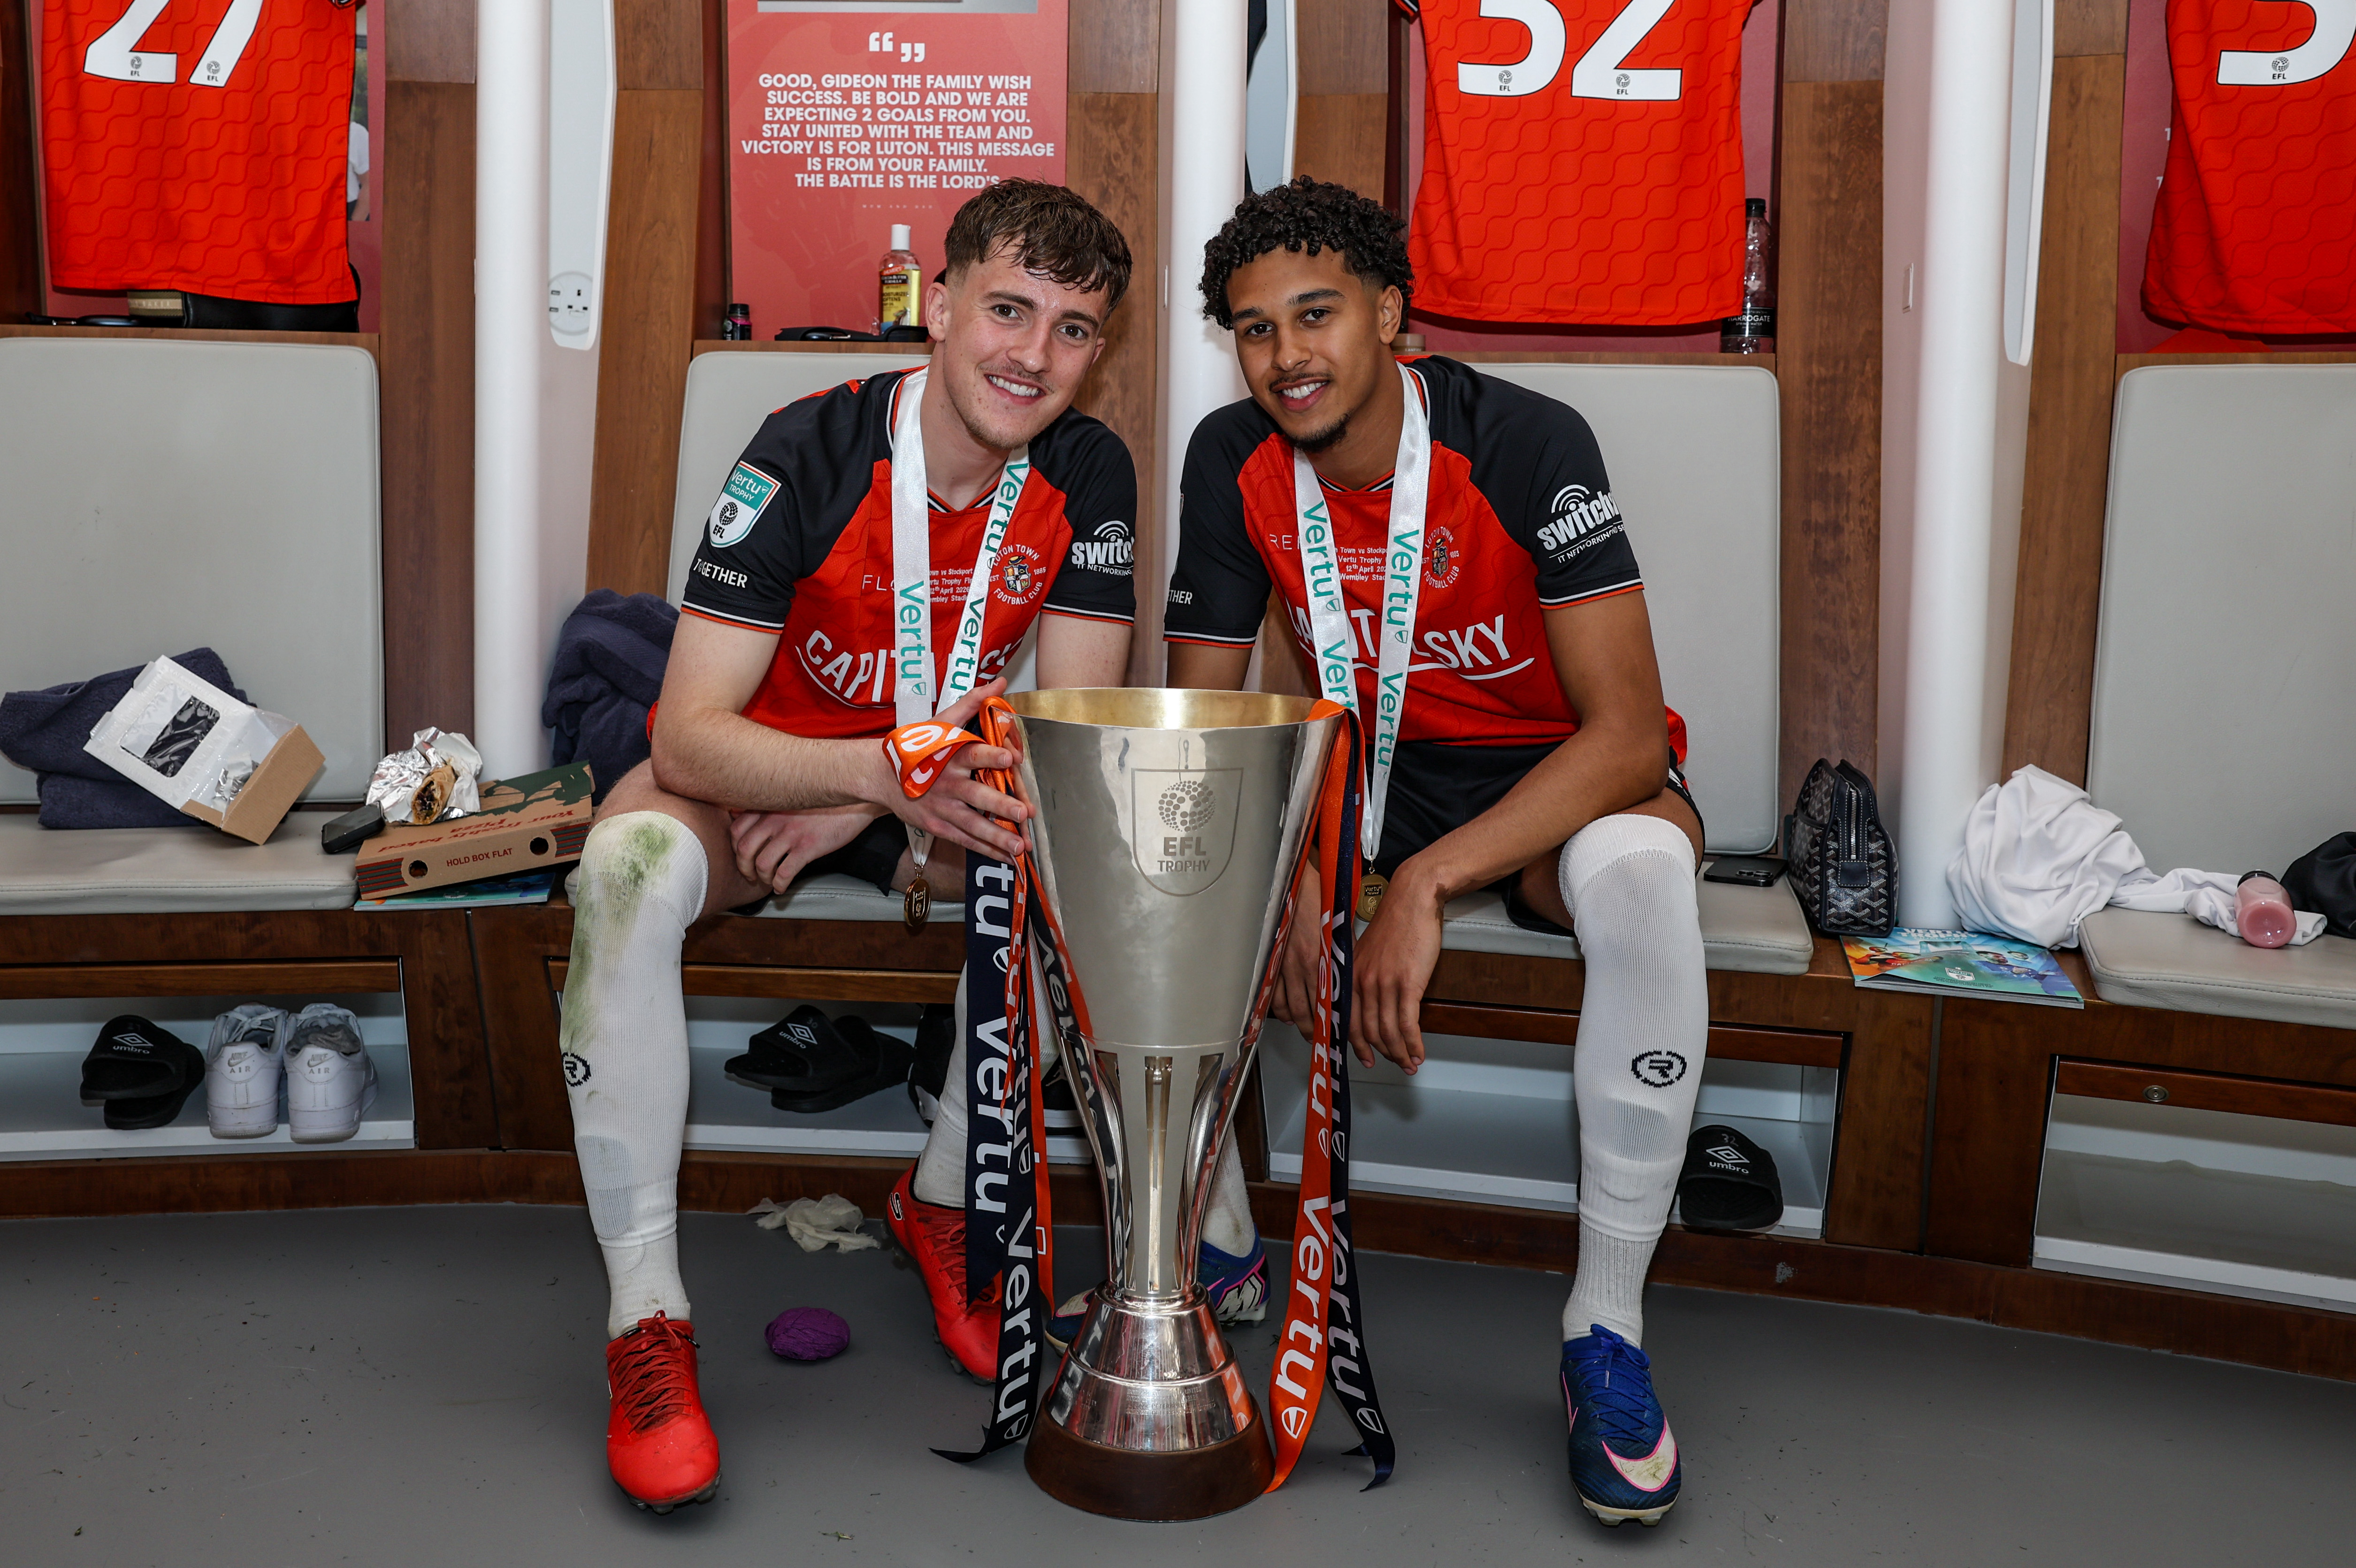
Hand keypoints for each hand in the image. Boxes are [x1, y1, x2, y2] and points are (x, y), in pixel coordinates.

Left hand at [730, 804, 878, 893]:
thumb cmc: (824, 799)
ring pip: (762, 863)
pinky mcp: (808, 847)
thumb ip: (768, 805)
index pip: (736, 830)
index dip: (735, 848)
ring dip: (762, 878)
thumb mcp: (791, 796)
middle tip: (751, 875)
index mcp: (769, 805)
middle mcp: (775, 818)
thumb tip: (741, 814)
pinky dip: (779, 884)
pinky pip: (785, 872)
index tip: (743, 856)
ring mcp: (791, 833)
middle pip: (744, 849)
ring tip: (768, 882)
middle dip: (744, 867)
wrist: (855, 799)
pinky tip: (782, 887)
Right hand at [875, 680, 1027, 860]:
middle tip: (1023, 812)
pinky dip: (987, 849)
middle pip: (976, 795)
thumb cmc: (916, 746)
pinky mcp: (938, 826)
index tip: (1009, 758)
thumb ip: (972, 703)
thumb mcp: (940, 721)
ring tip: (1021, 845)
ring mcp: (942, 808)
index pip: (972, 754)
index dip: (991, 756)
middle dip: (1000, 804)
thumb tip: (998, 682)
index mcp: (950, 756)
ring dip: (998, 835)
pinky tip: (1008, 856)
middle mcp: (948, 784)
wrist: (879, 775)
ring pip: (973, 824)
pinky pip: (966, 840)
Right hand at [1269, 858, 1323, 1032]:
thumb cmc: (1319, 902)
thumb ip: (1340, 957)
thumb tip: (1344, 974)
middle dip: (1312, 1031)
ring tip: (1301, 1029)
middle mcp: (1302, 968)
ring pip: (1287, 1007)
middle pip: (1306, 1012)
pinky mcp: (1271, 961)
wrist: (1295, 885)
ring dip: (1295, 1022)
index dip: (1332, 1022)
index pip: (1328, 1003)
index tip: (1338, 1033)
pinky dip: (1278, 1007)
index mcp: (1322, 961)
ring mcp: (1283, 966)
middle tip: (1318, 1039)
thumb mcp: (1338, 932)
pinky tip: (1283, 1012)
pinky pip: (1273, 993)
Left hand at [1350, 863, 1445, 1073]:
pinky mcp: (1407, 983)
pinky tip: (1419, 1052)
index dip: (1357, 1045)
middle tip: (1394, 1064)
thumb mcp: (1370, 951)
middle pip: (1368, 1031)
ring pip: (1388, 1032)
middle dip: (1382, 1053)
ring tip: (1410, 1063)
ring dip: (1400, 1053)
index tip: (1367, 1058)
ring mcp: (1383, 984)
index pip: (1348, 1020)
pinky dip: (1413, 1043)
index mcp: (1351, 975)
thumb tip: (1373, 1001)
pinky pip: (1407, 1024)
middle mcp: (1362, 982)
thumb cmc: (1396, 922)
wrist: (1413, 899)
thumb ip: (1366, 976)